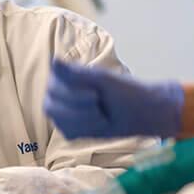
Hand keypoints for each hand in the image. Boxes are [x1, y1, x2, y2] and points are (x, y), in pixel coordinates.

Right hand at [43, 59, 183, 139]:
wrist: (141, 112)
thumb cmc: (124, 91)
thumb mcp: (102, 80)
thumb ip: (75, 72)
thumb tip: (54, 60)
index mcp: (65, 75)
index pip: (52, 87)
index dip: (72, 94)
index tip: (96, 95)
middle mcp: (60, 92)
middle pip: (51, 106)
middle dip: (77, 110)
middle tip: (100, 108)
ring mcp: (65, 111)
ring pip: (59, 121)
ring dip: (84, 121)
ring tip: (102, 115)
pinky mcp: (72, 128)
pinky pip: (68, 132)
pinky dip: (85, 130)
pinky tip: (99, 124)